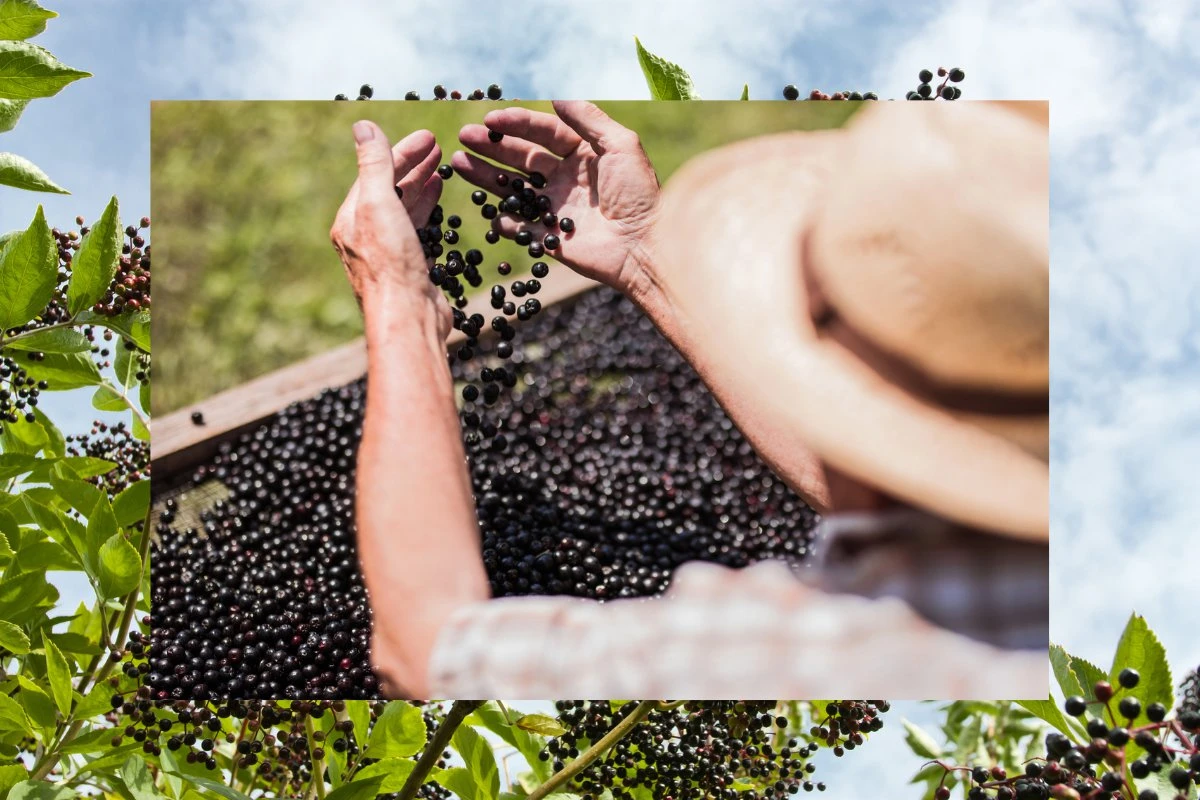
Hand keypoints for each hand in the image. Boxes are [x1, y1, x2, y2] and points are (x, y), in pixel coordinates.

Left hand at [331, 121, 449, 336]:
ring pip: (404, 209)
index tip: (428, 136)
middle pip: (390, 189)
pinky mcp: (410, 267)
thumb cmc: (391, 263)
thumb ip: (374, 165)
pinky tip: (437, 200)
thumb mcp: (379, 205)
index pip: (375, 173)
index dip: (401, 152)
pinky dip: (427, 210)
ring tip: (439, 168)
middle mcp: (365, 236)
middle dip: (412, 166)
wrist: (408, 317)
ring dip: (420, 186)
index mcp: (351, 219)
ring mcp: (388, 253)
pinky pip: (416, 229)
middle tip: (436, 146)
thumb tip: (363, 127)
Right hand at [451, 101, 660, 295]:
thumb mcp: (622, 146)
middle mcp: (566, 178)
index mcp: (583, 154)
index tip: (490, 119)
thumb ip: (589, 119)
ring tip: (458, 164)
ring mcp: (556, 208)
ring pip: (513, 188)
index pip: (543, 132)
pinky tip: (491, 212)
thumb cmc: (639, 194)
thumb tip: (556, 96)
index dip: (516, 124)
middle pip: (521, 158)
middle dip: (492, 147)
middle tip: (464, 137)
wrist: (646, 247)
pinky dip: (504, 220)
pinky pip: (520, 227)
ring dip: (486, 176)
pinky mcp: (551, 238)